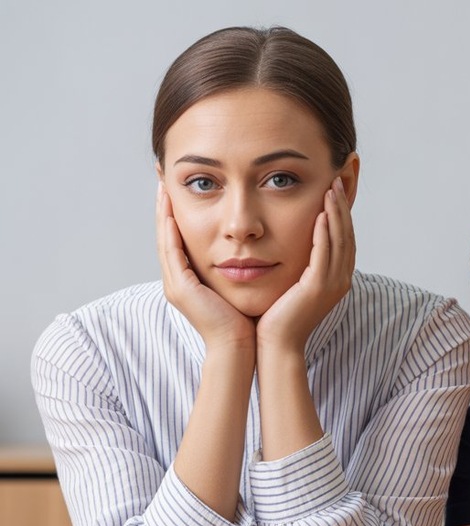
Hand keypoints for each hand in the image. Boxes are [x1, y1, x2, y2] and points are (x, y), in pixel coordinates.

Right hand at [156, 182, 254, 349]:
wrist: (241, 347)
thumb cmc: (245, 318)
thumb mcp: (237, 284)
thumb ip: (236, 265)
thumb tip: (249, 244)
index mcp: (188, 278)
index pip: (178, 237)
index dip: (175, 212)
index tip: (177, 186)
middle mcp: (177, 280)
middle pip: (166, 234)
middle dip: (163, 206)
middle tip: (162, 176)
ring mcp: (175, 285)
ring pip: (164, 240)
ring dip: (161, 212)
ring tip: (162, 186)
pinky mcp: (180, 289)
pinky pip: (171, 254)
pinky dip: (170, 232)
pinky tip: (170, 212)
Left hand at [257, 177, 355, 353]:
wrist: (275, 344)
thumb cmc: (278, 316)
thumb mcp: (293, 283)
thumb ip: (300, 264)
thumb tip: (294, 243)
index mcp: (337, 278)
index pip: (344, 238)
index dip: (342, 213)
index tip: (335, 189)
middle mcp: (341, 279)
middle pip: (347, 235)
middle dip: (343, 206)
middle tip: (338, 179)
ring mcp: (333, 284)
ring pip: (339, 240)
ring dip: (336, 213)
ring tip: (331, 188)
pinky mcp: (319, 287)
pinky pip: (325, 254)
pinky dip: (325, 232)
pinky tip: (320, 214)